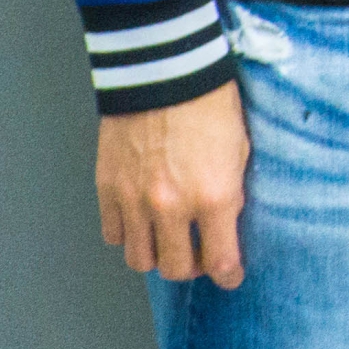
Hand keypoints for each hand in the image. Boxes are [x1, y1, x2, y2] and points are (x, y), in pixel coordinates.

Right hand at [96, 80, 249, 287]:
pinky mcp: (108, 190)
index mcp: (215, 197)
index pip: (221, 260)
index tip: (230, 276)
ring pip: (141, 259)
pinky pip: (114, 234)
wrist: (165, 72)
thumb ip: (231, 194)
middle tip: (200, 255)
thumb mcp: (239, 151)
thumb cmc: (210, 104)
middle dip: (193, 267)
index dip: (228, 274)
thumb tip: (226, 222)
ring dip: (157, 256)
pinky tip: (141, 222)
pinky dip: (128, 235)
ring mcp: (136, 201)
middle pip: (177, 269)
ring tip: (169, 240)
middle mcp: (173, 208)